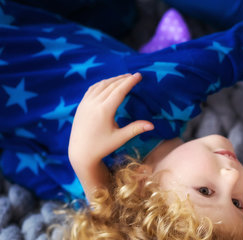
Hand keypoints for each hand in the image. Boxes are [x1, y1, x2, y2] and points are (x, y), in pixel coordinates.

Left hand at [68, 73, 153, 197]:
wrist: (80, 152)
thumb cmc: (102, 147)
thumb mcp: (120, 138)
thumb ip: (135, 129)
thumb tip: (152, 125)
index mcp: (104, 110)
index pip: (119, 91)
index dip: (130, 82)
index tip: (138, 75)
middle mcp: (94, 103)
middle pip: (111, 86)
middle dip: (123, 79)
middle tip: (134, 75)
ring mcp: (85, 103)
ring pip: (101, 85)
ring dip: (113, 80)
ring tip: (123, 78)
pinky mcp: (81, 105)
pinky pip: (92, 89)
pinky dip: (102, 84)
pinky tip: (108, 84)